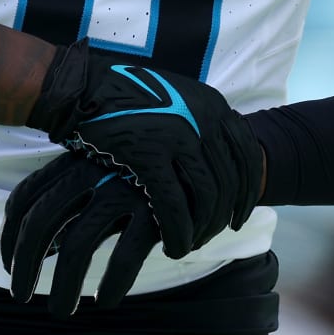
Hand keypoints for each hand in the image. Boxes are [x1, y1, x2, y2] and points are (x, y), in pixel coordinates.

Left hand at [1, 152, 160, 314]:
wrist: (212, 144)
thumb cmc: (149, 166)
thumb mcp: (107, 172)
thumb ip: (75, 201)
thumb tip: (44, 246)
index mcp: (77, 160)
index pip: (25, 197)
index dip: (10, 237)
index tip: (8, 267)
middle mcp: (94, 171)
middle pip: (39, 223)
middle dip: (23, 266)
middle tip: (20, 296)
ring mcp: (124, 189)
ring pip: (78, 247)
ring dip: (63, 287)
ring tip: (62, 311)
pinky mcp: (156, 209)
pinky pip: (125, 257)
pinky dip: (113, 284)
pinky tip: (108, 299)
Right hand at [27, 41, 263, 258]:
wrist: (84, 88)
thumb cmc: (128, 96)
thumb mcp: (178, 98)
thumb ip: (201, 121)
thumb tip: (218, 156)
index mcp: (214, 104)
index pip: (248, 154)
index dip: (249, 190)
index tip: (241, 214)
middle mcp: (204, 119)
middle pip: (231, 179)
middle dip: (226, 214)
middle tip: (216, 235)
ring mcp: (178, 136)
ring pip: (207, 196)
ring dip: (203, 227)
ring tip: (192, 243)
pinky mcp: (149, 155)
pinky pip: (174, 205)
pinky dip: (178, 232)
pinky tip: (174, 246)